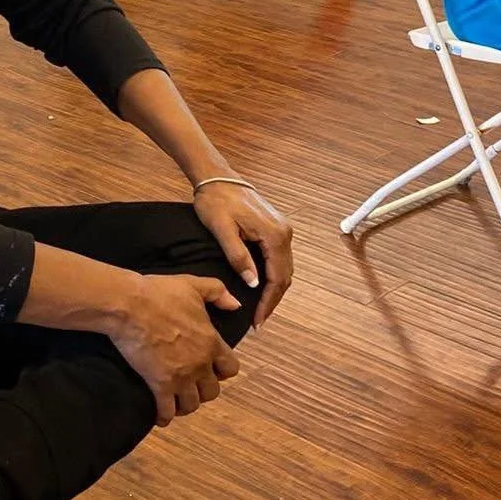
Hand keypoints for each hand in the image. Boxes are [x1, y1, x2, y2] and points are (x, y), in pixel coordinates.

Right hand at [111, 273, 242, 426]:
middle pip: (212, 391)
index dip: (222, 371)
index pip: (231, 368)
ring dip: (186, 404)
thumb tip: (235, 305)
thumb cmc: (160, 293)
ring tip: (177, 401)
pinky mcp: (159, 385)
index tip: (212, 369)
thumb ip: (218, 292)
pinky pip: (167, 411)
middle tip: (192, 385)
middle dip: (204, 390)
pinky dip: (165, 416)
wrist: (130, 305)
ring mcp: (181, 377)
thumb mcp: (193, 284)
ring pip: (192, 404)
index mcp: (211, 341)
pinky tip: (161, 416)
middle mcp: (200, 363)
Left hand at [192, 182, 293, 323]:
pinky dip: (273, 276)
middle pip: (285, 276)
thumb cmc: (216, 201)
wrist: (217, 177)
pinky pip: (279, 258)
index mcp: (274, 235)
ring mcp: (282, 229)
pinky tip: (260, 287)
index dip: (268, 302)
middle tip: (258, 321)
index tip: (257, 321)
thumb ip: (238, 257)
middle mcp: (284, 233)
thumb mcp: (222, 230)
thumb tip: (253, 283)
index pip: (277, 278)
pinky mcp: (275, 227)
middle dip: (272, 300)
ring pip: (284, 268)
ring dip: (274, 290)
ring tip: (259, 309)